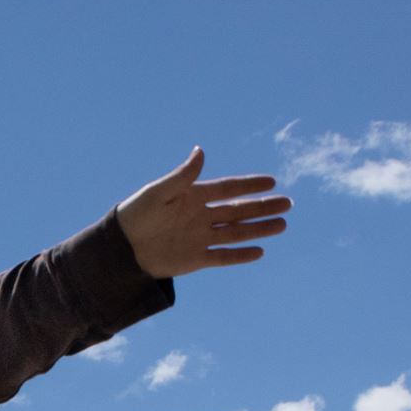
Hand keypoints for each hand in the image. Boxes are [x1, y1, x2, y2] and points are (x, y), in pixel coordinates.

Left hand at [117, 148, 290, 278]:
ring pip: (236, 233)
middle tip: (288, 203)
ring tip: (282, 225)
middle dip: (263, 207)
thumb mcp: (159, 192)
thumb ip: (182, 176)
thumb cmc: (136, 214)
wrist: (121, 248)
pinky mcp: (195, 259)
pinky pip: (222, 256)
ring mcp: (200, 237)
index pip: (228, 189)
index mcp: (194, 195)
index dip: (250, 185)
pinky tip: (260, 251)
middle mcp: (201, 216)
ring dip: (259, 229)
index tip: (272, 181)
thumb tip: (201, 151)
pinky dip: (240, 255)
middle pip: (239, 210)